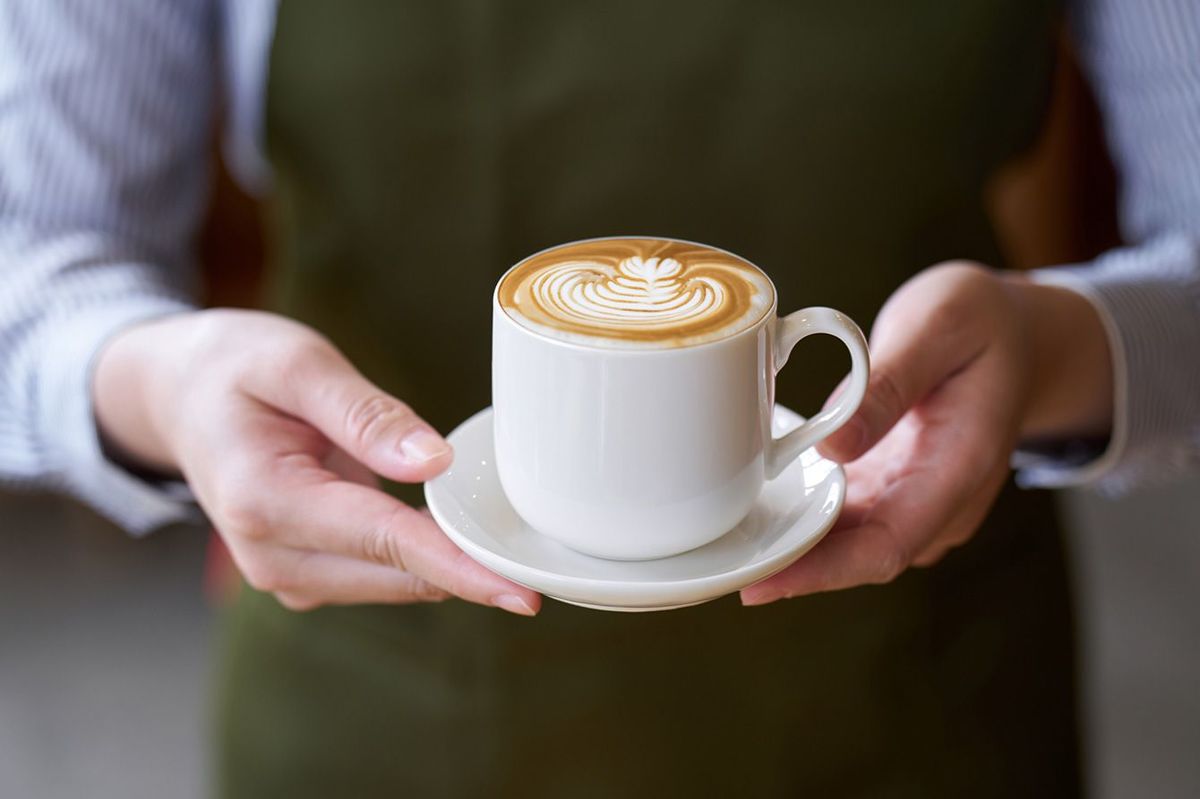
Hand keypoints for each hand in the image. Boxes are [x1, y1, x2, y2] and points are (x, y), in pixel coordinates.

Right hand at [93, 309, 540, 614]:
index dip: (458, 569)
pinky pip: (378, 573)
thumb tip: (434, 464)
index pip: (384, 542)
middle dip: (467, 570)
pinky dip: (419, 559)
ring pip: (391, 583)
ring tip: (500, 543)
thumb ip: (365, 415)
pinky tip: (451, 536)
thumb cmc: (235, 368)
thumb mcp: (297, 364)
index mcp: (265, 498)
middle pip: (394, 573)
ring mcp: (283, 571)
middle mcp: (269, 553)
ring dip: (446, 567)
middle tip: (540, 560)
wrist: (179, 395)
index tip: (519, 593)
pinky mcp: (304, 571)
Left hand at [741, 262, 1111, 603]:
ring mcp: (915, 499)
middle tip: (718, 565)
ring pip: (847, 542)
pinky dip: (801, 518)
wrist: (1017, 335)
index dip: (823, 571)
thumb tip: (833, 445)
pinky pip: (843, 517)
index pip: (887, 545)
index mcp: (960, 466)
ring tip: (722, 546)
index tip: (763, 581)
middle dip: (791, 568)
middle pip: (858, 555)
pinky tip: (751, 511)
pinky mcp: (891, 487)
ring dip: (790, 546)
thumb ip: (891, 381)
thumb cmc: (980, 321)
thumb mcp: (941, 324)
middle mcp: (939, 500)